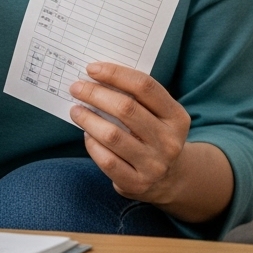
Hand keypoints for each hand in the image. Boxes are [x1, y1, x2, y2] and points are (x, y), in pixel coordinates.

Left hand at [69, 62, 191, 206]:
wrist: (170, 178)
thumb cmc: (155, 135)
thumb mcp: (158, 115)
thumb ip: (136, 97)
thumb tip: (97, 77)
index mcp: (176, 117)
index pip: (144, 86)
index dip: (116, 74)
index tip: (92, 69)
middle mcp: (169, 141)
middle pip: (126, 109)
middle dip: (95, 94)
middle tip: (77, 88)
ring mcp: (154, 165)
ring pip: (113, 135)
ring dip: (88, 119)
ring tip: (76, 110)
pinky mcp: (137, 183)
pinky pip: (106, 160)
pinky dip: (92, 144)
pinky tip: (87, 135)